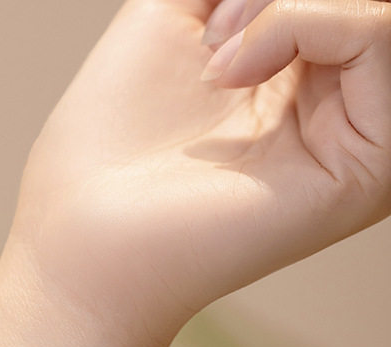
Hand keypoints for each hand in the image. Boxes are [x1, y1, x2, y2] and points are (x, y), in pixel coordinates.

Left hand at [5, 0, 390, 346]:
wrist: (84, 225)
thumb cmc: (109, 137)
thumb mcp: (175, 10)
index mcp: (302, 72)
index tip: (207, 13)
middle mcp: (342, 104)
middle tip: (212, 33)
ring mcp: (362, 136)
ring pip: (379, 10)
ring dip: (288, 5)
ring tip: (218, 65)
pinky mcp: (369, 168)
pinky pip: (381, 38)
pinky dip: (306, 22)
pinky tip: (233, 75)